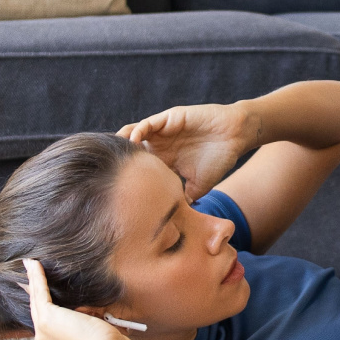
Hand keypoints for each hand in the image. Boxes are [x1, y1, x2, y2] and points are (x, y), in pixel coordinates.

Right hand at [22, 259, 131, 339]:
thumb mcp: (93, 339)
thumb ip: (84, 331)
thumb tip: (88, 318)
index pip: (48, 328)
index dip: (47, 311)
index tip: (45, 299)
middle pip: (38, 314)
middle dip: (33, 294)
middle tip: (29, 278)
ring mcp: (42, 334)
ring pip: (36, 303)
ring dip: (32, 281)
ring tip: (30, 265)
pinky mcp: (47, 320)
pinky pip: (39, 294)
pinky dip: (36, 277)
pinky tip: (32, 263)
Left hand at [117, 103, 252, 201]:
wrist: (235, 136)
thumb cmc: (219, 158)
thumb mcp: (199, 185)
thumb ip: (186, 198)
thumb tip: (175, 220)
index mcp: (166, 160)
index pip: (140, 167)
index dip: (127, 175)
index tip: (113, 189)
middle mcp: (161, 145)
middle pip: (131, 150)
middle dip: (118, 159)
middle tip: (104, 171)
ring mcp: (163, 131)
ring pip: (134, 134)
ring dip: (123, 143)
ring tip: (114, 154)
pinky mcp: (169, 119)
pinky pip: (147, 124)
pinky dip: (137, 132)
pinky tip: (133, 142)